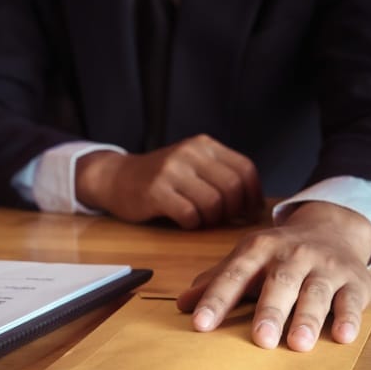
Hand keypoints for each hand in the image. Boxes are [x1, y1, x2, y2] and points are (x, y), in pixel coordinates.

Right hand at [75, 134, 263, 228]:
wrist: (116, 177)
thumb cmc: (161, 178)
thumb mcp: (192, 164)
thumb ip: (220, 175)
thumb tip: (254, 204)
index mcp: (204, 145)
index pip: (245, 169)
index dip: (253, 195)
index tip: (250, 211)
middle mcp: (190, 153)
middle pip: (233, 187)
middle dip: (234, 211)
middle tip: (225, 220)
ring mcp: (172, 171)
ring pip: (213, 203)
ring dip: (212, 220)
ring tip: (202, 220)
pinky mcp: (156, 191)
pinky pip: (189, 215)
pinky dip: (193, 224)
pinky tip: (185, 221)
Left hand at [176, 201, 370, 350]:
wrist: (333, 227)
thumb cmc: (280, 254)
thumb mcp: (248, 259)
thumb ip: (218, 281)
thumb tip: (181, 304)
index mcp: (260, 248)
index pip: (235, 274)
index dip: (217, 299)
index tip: (201, 324)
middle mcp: (294, 254)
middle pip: (281, 282)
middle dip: (271, 310)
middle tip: (261, 339)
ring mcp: (326, 266)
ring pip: (317, 291)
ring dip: (308, 317)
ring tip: (299, 343)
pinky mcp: (355, 280)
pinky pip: (351, 299)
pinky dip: (349, 317)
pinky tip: (343, 335)